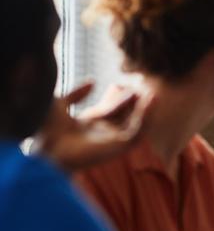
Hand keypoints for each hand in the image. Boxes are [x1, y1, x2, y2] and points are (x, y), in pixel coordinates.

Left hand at [35, 81, 153, 170]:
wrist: (44, 145)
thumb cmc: (46, 130)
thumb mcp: (60, 104)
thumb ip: (76, 94)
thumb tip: (93, 82)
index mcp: (87, 125)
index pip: (110, 109)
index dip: (117, 96)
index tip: (119, 83)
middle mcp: (101, 134)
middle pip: (125, 115)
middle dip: (134, 101)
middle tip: (141, 84)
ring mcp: (111, 142)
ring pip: (136, 124)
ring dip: (146, 109)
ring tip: (152, 93)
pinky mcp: (119, 148)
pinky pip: (138, 132)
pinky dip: (146, 118)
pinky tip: (150, 102)